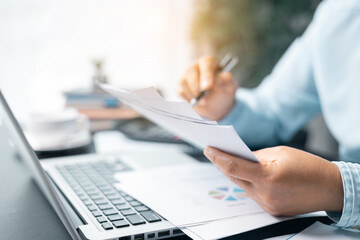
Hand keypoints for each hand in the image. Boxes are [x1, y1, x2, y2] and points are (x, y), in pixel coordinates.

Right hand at [177, 56, 237, 120]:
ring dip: (193, 95)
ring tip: (204, 102)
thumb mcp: (230, 85)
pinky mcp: (180, 85)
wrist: (216, 103)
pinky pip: (181, 91)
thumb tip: (218, 80)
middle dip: (197, 87)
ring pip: (184, 82)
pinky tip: (196, 101)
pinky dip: (188, 99)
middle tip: (203, 100)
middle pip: (192, 72)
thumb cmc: (223, 90)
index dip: (206, 75)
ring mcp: (186, 74)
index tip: (207, 87)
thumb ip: (226, 80)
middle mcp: (196, 65)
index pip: (206, 64)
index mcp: (209, 62)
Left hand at [204, 146, 343, 215]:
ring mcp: (268, 205)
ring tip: (227, 160)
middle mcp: (265, 194)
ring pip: (242, 187)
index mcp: (267, 177)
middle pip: (234, 178)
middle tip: (214, 152)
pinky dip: (248, 183)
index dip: (217, 157)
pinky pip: (253, 194)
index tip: (208, 149)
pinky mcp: (271, 210)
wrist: (330, 188)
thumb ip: (256, 156)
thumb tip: (240, 157)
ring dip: (235, 174)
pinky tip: (245, 174)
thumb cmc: (309, 167)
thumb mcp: (280, 153)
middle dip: (222, 164)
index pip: (233, 167)